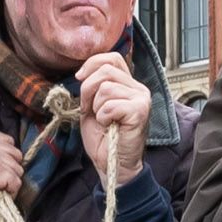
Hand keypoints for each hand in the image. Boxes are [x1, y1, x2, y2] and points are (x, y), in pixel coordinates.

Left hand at [71, 50, 147, 192]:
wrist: (112, 163)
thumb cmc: (103, 137)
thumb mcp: (92, 106)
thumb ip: (93, 86)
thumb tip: (83, 72)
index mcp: (128, 84)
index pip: (112, 58)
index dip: (92, 64)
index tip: (79, 78)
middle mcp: (138, 88)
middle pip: (105, 71)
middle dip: (88, 90)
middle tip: (91, 110)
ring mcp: (142, 98)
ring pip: (106, 88)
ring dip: (96, 108)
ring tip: (104, 121)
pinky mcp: (141, 111)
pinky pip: (110, 105)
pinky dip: (103, 117)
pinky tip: (110, 126)